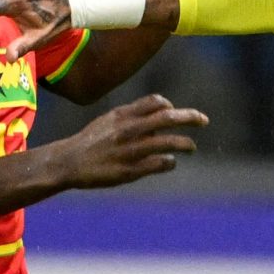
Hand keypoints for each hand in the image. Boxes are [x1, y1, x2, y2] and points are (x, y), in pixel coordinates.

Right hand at [51, 93, 207, 189]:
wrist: (68, 162)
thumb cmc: (91, 141)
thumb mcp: (108, 120)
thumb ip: (132, 115)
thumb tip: (159, 115)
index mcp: (123, 115)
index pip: (155, 102)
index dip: (170, 106)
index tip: (174, 112)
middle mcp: (128, 130)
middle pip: (167, 118)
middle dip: (190, 118)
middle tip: (204, 120)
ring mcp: (130, 151)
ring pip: (168, 143)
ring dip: (185, 144)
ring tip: (191, 147)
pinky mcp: (129, 171)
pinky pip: (159, 164)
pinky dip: (169, 162)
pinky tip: (170, 162)